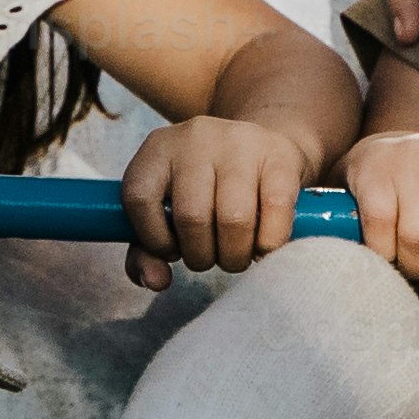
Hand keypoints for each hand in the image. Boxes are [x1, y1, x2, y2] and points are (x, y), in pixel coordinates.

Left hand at [119, 112, 319, 289]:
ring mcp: (241, 142)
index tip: (172, 250)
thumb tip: (156, 281)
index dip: (154, 239)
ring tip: (236, 254)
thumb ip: (146, 252)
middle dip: (201, 256)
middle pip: (191, 216)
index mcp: (158, 149)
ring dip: (234, 255)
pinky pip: (275, 210)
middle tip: (212, 257)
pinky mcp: (280, 155)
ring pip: (234, 219)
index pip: (139, 198)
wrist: (262, 151)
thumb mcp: (166, 213)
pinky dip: (268, 243)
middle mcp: (197, 137)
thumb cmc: (207, 192)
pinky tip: (263, 245)